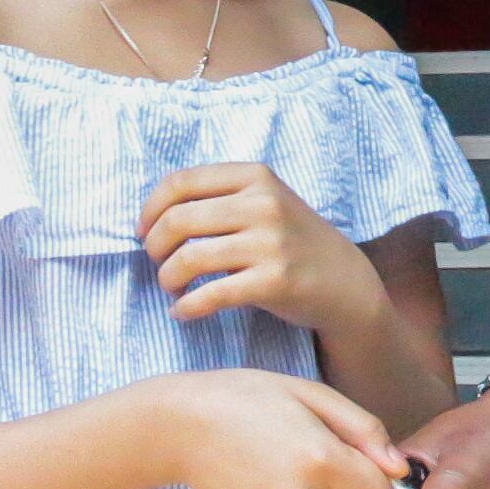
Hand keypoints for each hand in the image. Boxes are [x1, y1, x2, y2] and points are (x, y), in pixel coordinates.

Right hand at [138, 368, 407, 488]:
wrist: (182, 428)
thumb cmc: (250, 399)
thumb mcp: (314, 394)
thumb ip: (366, 431)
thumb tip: (400, 470)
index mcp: (323, 460)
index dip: (372, 474)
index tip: (352, 455)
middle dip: (342, 481)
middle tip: (304, 447)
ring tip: (277, 460)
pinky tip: (264, 482)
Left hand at [141, 163, 384, 336]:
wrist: (344, 281)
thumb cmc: (292, 241)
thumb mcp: (265, 201)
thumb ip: (220, 198)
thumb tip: (153, 214)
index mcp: (255, 176)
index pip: (180, 182)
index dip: (150, 210)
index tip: (144, 232)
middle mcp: (263, 204)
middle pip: (178, 220)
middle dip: (154, 247)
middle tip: (157, 264)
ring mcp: (270, 243)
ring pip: (189, 259)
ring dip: (167, 279)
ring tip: (172, 289)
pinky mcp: (274, 282)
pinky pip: (210, 295)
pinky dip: (186, 308)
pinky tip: (183, 312)